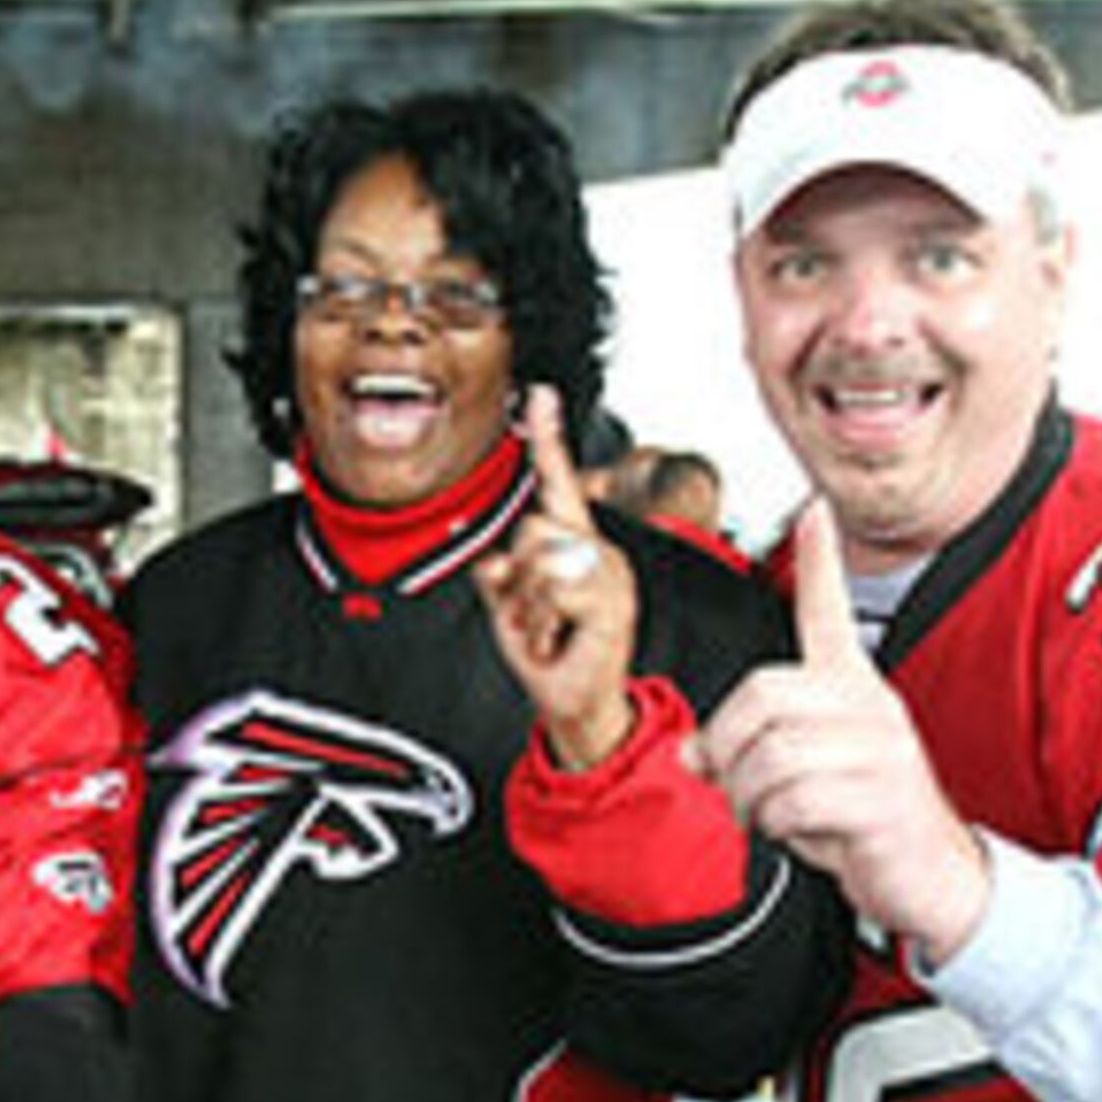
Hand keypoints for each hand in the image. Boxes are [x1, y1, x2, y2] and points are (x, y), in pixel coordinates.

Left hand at [475, 383, 644, 769]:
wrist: (577, 705)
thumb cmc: (553, 658)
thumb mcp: (512, 611)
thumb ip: (500, 577)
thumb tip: (490, 562)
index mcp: (574, 545)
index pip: (560, 482)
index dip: (549, 438)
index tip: (540, 397)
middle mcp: (598, 552)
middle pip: (535, 526)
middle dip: (518, 576)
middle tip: (531, 616)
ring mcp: (609, 576)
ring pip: (542, 557)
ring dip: (528, 605)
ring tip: (545, 631)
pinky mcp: (612, 602)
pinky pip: (555, 587)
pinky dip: (540, 620)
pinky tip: (554, 639)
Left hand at [682, 499, 993, 963]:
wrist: (929, 876)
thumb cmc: (864, 822)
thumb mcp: (804, 775)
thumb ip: (750, 751)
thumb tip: (692, 750)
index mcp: (852, 689)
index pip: (831, 613)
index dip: (821, 561)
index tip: (814, 508)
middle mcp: (869, 706)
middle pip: (762, 694)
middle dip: (727, 748)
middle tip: (734, 786)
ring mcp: (879, 749)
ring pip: (771, 755)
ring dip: (750, 799)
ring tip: (769, 818)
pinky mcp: (880, 796)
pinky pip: (796, 799)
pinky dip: (779, 826)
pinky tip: (802, 834)